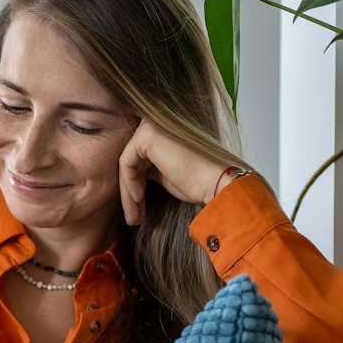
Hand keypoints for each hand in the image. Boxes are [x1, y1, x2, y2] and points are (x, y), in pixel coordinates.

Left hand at [116, 118, 231, 225]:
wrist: (216, 183)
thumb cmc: (197, 181)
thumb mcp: (165, 173)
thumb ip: (148, 169)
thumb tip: (129, 179)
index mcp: (159, 132)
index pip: (136, 161)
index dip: (134, 188)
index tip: (137, 212)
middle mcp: (154, 123)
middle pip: (130, 163)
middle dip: (130, 194)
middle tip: (133, 219)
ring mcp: (151, 127)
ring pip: (126, 165)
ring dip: (128, 194)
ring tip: (134, 218)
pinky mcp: (147, 135)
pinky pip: (126, 163)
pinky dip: (129, 183)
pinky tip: (140, 198)